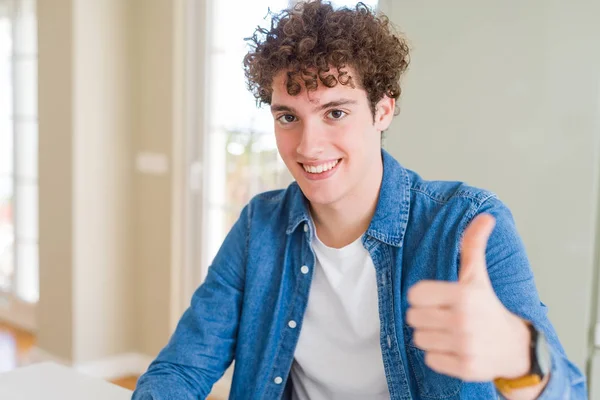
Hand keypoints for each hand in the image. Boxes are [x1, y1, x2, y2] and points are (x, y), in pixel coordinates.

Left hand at [406, 214, 530, 381]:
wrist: (515, 347)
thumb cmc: (488, 307)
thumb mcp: (478, 276)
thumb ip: (473, 245)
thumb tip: (485, 216)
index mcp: (463, 294)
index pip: (414, 295)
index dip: (422, 297)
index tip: (437, 299)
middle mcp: (463, 320)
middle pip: (413, 317)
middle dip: (425, 317)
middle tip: (444, 317)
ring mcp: (464, 345)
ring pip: (419, 339)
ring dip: (431, 337)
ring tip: (450, 333)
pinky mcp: (465, 368)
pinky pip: (430, 359)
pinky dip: (438, 356)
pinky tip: (454, 349)